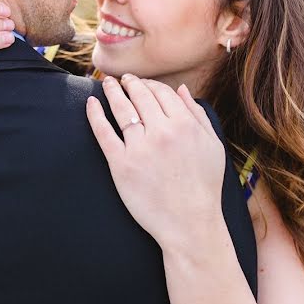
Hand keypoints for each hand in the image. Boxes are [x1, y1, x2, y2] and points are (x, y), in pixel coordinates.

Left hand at [86, 74, 226, 251]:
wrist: (190, 224)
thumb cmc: (204, 187)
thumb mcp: (212, 146)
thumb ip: (198, 114)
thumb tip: (181, 88)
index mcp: (185, 125)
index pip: (161, 92)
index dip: (150, 84)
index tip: (142, 83)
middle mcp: (162, 132)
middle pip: (140, 96)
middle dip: (130, 83)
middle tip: (123, 79)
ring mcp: (140, 148)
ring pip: (121, 109)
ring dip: (112, 92)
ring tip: (106, 84)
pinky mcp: (121, 165)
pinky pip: (104, 133)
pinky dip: (95, 115)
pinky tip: (91, 103)